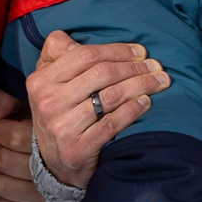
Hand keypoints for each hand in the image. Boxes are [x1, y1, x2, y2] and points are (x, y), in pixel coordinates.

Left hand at [0, 90, 52, 201]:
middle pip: (2, 160)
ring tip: (12, 163)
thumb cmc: (55, 124)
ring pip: (0, 183)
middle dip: (0, 149)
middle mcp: (49, 170)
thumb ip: (8, 97)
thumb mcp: (35, 102)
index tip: (6, 126)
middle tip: (11, 145)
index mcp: (50, 140)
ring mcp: (44, 194)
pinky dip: (0, 196)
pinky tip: (11, 183)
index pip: (9, 137)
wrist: (88, 159)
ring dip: (0, 172)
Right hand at [24, 30, 169, 188]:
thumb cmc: (59, 112)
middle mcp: (48, 102)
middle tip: (156, 66)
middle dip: (135, 67)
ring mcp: (61, 127)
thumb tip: (76, 38)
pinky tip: (146, 102)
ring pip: (111, 97)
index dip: (118, 51)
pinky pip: (112, 123)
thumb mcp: (48, 82)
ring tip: (159, 82)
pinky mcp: (77, 149)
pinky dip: (133, 110)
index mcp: (41, 80)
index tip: (141, 51)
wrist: (54, 164)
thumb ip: (58, 54)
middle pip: (102, 74)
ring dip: (141, 85)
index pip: (86, 55)